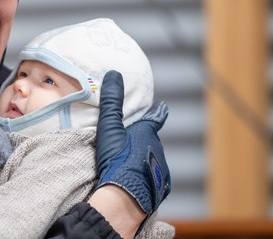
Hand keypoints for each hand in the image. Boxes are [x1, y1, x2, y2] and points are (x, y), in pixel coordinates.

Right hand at [95, 70, 170, 216]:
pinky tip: (136, 181)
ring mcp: (161, 169)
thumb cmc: (118, 159)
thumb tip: (114, 73)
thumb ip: (111, 101)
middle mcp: (158, 149)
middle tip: (133, 139)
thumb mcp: (110, 127)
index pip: (155, 118)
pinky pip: (153, 178)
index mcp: (148, 133)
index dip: (157, 112)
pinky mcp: (159, 188)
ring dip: (145, 159)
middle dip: (145, 139)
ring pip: (153, 160)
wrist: (125, 198)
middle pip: (152, 141)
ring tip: (130, 163)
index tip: (162, 107)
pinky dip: (146, 177)